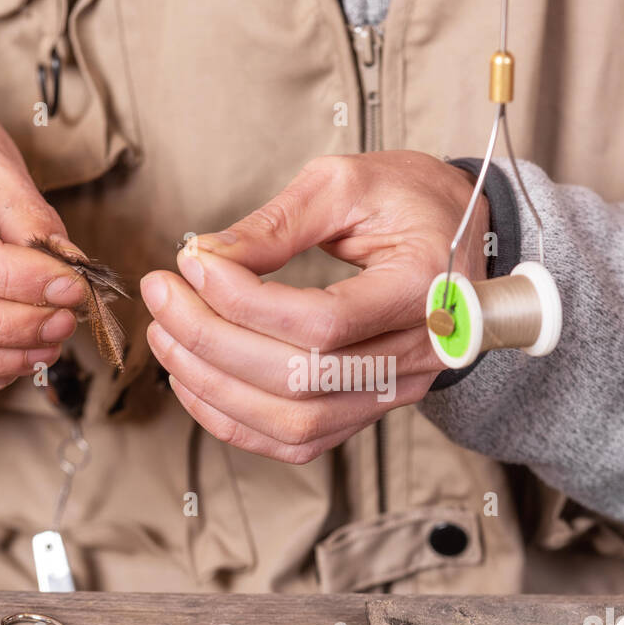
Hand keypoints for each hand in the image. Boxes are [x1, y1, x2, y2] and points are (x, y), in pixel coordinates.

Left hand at [141, 151, 489, 462]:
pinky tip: (195, 380)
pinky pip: (300, 440)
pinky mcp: (371, 407)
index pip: (323, 323)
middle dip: (212, 340)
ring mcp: (397, 391)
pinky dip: (237, 421)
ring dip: (215, 387)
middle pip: (302, 379)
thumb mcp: (346, 184)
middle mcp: (420, 354)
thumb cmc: (411, 200)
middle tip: (162, 295)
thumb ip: (277, 224)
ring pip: (297, 422)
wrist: (461, 233)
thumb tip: (206, 258)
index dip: (243, 299)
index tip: (193, 260)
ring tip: (167, 337)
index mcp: (426, 289)